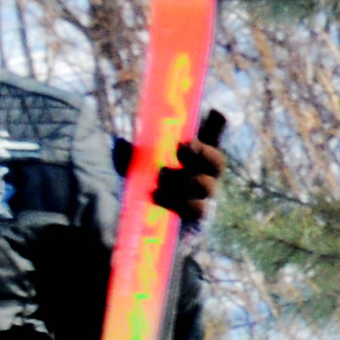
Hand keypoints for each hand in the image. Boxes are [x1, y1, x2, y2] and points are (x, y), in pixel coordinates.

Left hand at [128, 108, 233, 226]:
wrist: (133, 229)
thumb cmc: (138, 190)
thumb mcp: (130, 169)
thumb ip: (127, 156)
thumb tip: (121, 144)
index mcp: (192, 158)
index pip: (211, 138)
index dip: (218, 125)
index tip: (215, 111)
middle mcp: (203, 176)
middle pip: (217, 161)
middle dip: (201, 152)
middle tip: (181, 148)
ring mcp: (202, 199)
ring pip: (206, 185)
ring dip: (183, 179)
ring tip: (160, 176)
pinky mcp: (196, 220)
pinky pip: (196, 209)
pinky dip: (175, 201)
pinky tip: (157, 195)